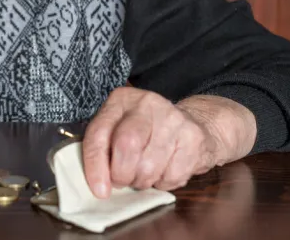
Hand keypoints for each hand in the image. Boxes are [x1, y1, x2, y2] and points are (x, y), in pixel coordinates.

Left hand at [82, 87, 255, 196]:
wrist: (194, 121)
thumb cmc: (148, 131)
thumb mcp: (120, 128)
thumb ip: (104, 149)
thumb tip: (98, 185)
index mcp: (121, 99)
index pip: (99, 133)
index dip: (95, 166)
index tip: (99, 190)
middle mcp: (146, 103)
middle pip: (126, 145)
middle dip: (122, 174)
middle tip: (124, 181)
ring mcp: (172, 117)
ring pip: (149, 166)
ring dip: (143, 181)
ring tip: (145, 174)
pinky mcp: (193, 136)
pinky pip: (172, 175)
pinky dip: (165, 183)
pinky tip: (165, 170)